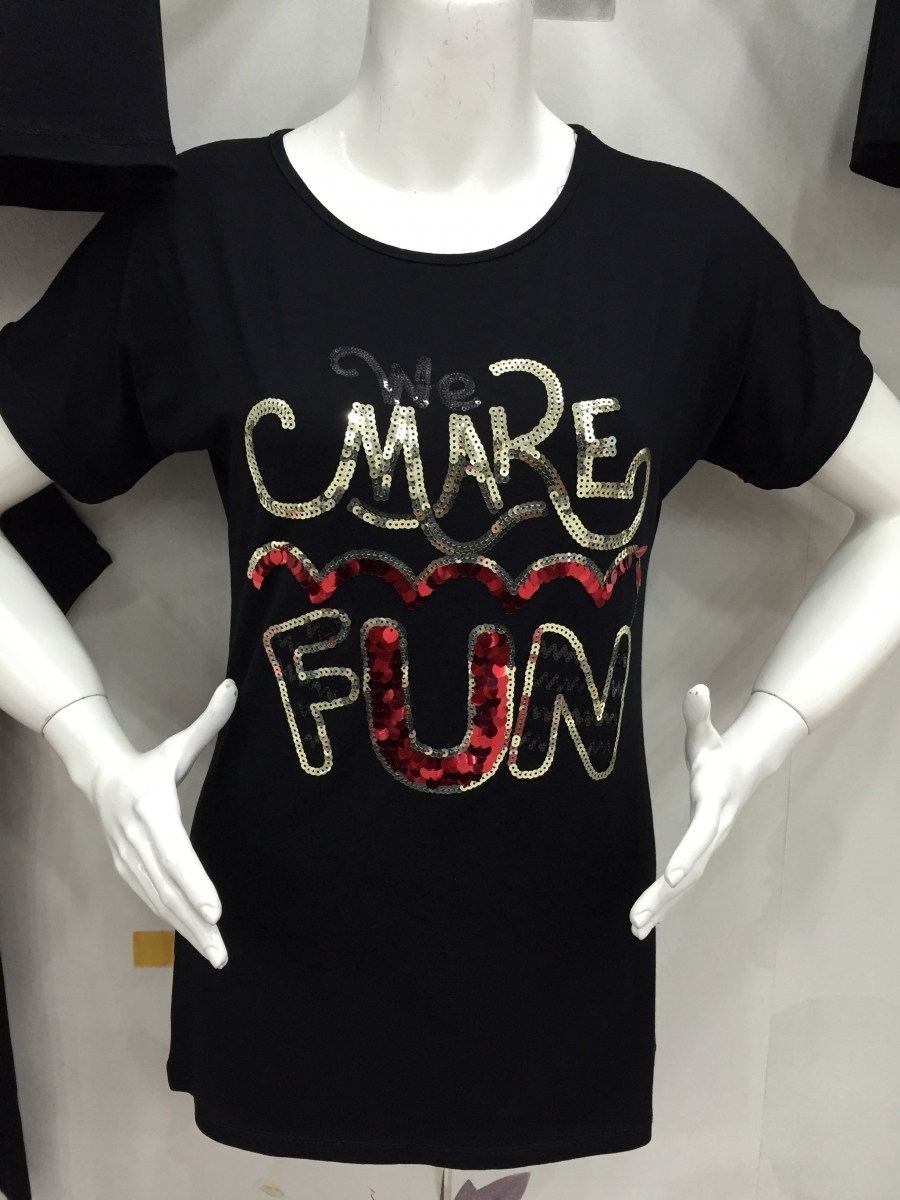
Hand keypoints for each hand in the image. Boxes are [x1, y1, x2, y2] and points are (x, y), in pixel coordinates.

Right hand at [45, 681, 236, 967]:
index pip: (176, 854)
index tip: (216, 911)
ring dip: (188, 931)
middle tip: (223, 952)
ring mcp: (129, 860)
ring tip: (217, 955)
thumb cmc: (149, 763)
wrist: (99, 777)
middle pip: (169, 889)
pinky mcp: (127, 871)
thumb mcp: (177, 743)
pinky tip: (196, 939)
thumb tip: (234, 687)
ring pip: (160, 902)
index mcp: (152, 811)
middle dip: (197, 923)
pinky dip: (175, 922)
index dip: (195, 884)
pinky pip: (153, 901)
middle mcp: (137, 842)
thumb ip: (209, 720)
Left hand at [629, 683, 810, 940]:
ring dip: (662, 908)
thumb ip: (698, 714)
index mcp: (714, 804)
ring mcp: (708, 845)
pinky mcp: (700, 852)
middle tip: (638, 918)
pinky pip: (683, 884)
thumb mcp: (707, 731)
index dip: (687, 855)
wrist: (746, 768)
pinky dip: (665, 903)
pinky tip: (645, 921)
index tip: (672, 879)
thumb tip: (696, 688)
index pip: (700, 834)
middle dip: (665, 896)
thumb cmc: (718, 750)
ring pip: (686, 884)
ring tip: (635, 929)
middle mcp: (713, 831)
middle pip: (690, 869)